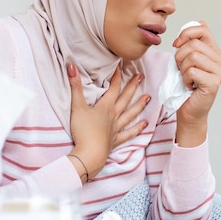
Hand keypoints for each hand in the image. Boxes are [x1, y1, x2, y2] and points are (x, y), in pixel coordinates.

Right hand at [67, 63, 149, 180]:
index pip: (113, 88)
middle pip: (125, 98)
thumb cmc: (83, 131)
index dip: (117, 77)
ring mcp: (116, 128)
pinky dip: (137, 129)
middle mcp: (114, 116)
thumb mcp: (77, 107)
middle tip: (141, 77)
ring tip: (149, 97)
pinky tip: (145, 124)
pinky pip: (129, 133)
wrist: (90, 154)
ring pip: (130, 114)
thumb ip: (75, 86)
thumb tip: (71, 66)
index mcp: (105, 107)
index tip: (120, 67)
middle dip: (132, 87)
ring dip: (139, 105)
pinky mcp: (115, 141)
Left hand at [172, 21, 220, 145]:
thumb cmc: (185, 87)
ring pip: (192, 56)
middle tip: (181, 69)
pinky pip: (192, 71)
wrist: (189, 112)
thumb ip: (190, 44)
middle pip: (194, 44)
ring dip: (182, 68)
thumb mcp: (185, 61)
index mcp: (214, 52)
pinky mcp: (213, 83)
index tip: (177, 44)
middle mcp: (220, 61)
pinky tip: (188, 86)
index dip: (186, 33)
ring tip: (186, 78)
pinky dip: (184, 79)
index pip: (203, 29)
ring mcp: (219, 72)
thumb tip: (197, 24)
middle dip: (179, 56)